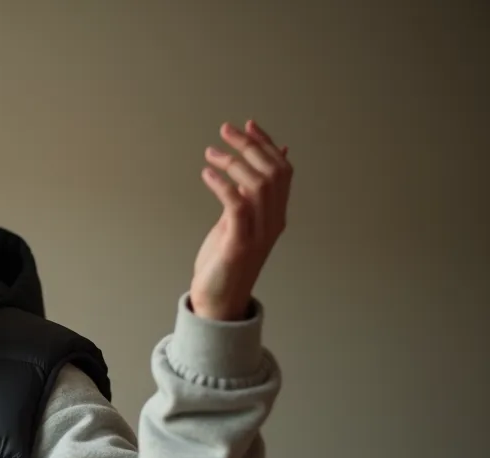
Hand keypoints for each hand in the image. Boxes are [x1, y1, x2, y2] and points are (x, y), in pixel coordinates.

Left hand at [191, 120, 293, 320]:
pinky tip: (207, 174)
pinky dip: (222, 184)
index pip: (282, 170)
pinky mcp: (239, 243)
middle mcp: (272, 222)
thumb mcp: (239, 223)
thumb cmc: (226, 262)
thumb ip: (250, 197)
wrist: (218, 301)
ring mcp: (258, 233)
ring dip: (234, 162)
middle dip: (250, 145)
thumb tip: (253, 177)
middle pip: (273, 172)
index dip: (267, 144)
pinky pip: (237, 205)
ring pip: (259, 184)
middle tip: (225, 130)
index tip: (249, 125)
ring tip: (211, 152)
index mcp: (275, 215)